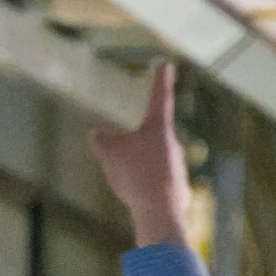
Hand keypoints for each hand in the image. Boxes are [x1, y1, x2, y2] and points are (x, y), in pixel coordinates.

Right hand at [90, 63, 191, 249]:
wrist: (160, 211)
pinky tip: (138, 200)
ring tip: (126, 184)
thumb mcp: (110, 153)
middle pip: (150, 137)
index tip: (166, 65)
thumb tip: (96, 132)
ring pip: (153, 162)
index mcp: (158, 128)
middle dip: (135, 144)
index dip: (160, 80)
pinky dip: (145, 188)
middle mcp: (173, 144)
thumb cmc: (136, 175)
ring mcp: (178, 167)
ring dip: (138, 169)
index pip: (159, 97)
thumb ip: (102, 139)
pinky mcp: (179, 189)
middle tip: (120, 157)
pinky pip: (157, 184)